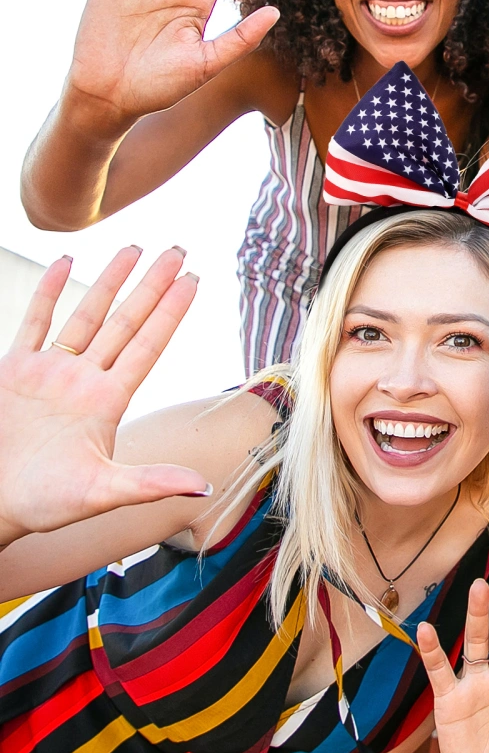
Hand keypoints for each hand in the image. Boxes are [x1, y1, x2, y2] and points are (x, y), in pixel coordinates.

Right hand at [0, 247, 208, 545]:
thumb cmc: (44, 504)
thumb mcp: (102, 492)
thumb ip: (151, 483)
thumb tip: (205, 487)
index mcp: (108, 401)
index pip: (149, 344)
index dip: (171, 311)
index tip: (194, 280)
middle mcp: (85, 380)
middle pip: (127, 320)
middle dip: (153, 285)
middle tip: (179, 250)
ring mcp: (51, 372)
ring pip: (86, 313)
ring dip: (109, 280)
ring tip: (135, 247)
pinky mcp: (14, 371)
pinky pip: (34, 321)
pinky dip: (49, 291)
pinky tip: (67, 262)